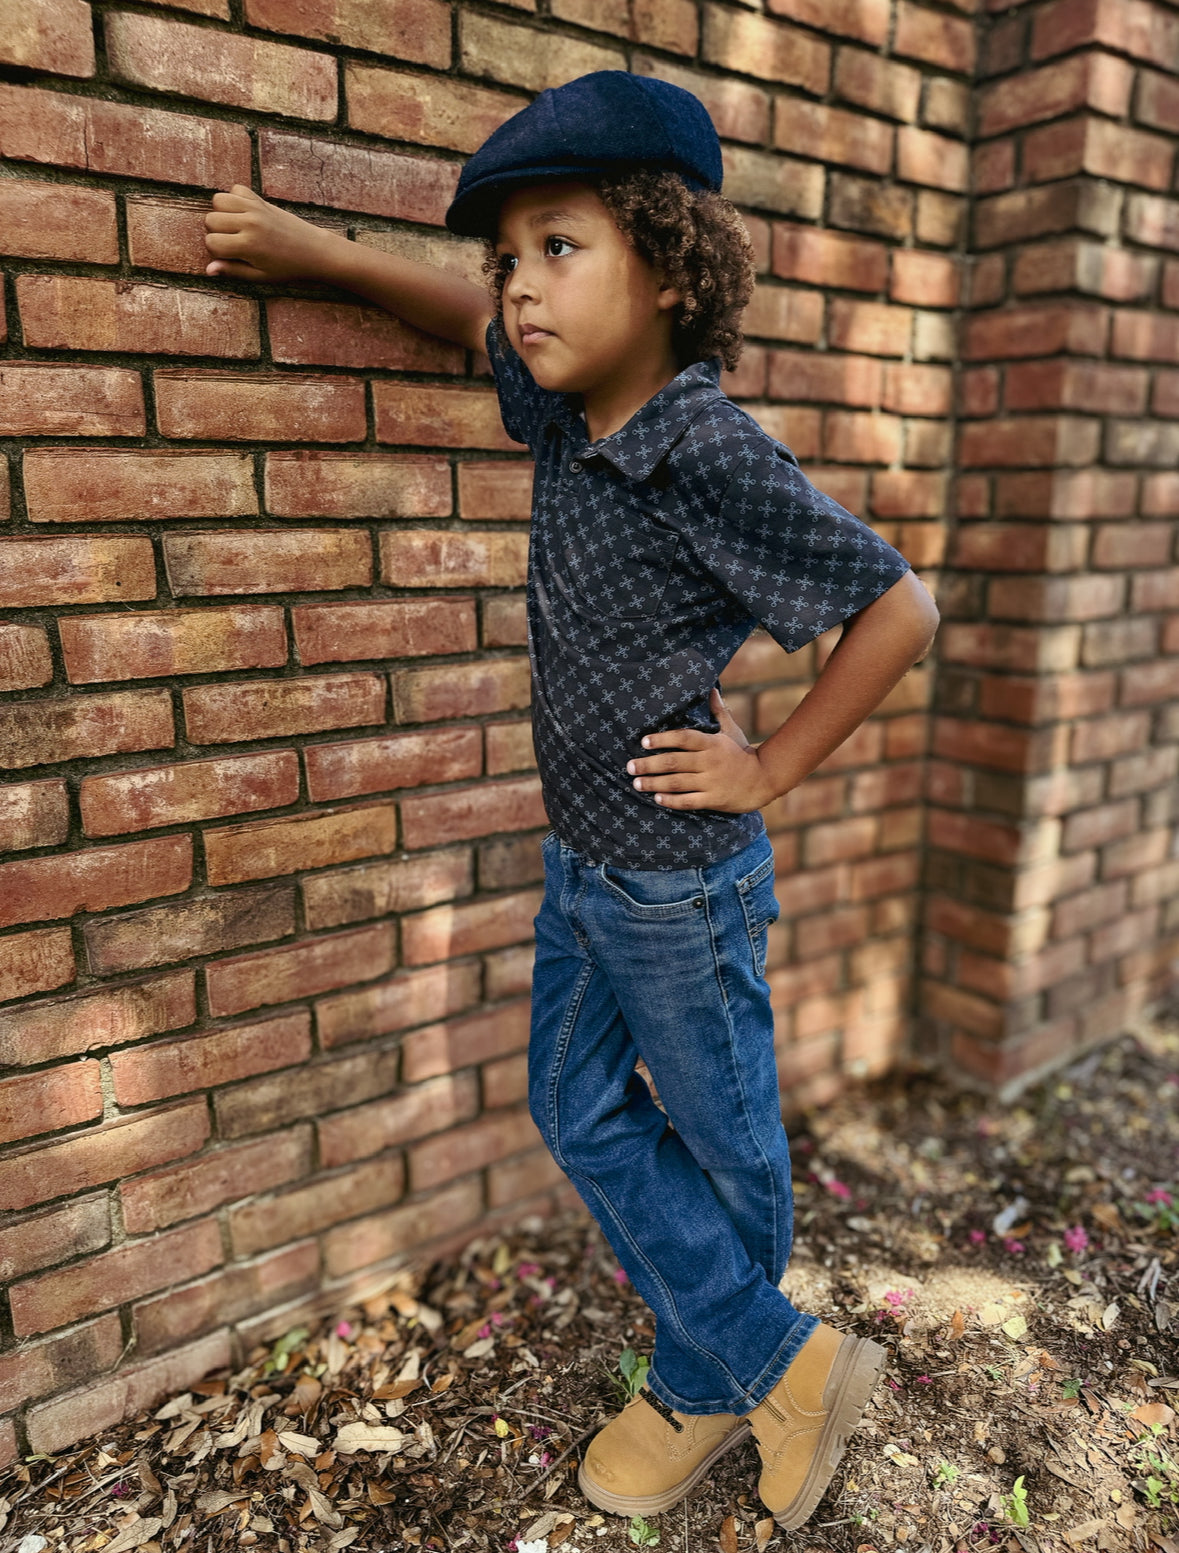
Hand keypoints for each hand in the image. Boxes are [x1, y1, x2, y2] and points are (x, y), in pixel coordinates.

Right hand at [204, 185, 340, 282]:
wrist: (313, 250)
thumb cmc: (286, 268)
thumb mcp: (259, 276)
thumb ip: (232, 271)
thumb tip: (208, 270)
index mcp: (248, 245)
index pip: (211, 242)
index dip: (216, 251)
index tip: (231, 256)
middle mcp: (250, 223)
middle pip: (210, 219)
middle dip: (216, 232)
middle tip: (234, 242)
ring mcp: (255, 208)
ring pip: (218, 200)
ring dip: (221, 213)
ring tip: (235, 226)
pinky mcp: (261, 200)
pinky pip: (237, 189)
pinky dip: (236, 198)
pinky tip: (245, 214)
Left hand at [626, 689, 778, 812]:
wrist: (765, 779)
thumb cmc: (743, 754)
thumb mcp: (732, 731)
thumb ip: (719, 711)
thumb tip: (711, 689)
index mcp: (712, 743)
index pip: (683, 738)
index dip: (662, 739)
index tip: (643, 741)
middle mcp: (709, 761)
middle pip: (674, 762)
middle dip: (649, 764)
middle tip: (630, 766)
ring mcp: (711, 782)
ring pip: (677, 783)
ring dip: (654, 783)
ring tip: (637, 783)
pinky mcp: (714, 799)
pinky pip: (689, 801)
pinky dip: (672, 801)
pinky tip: (657, 799)